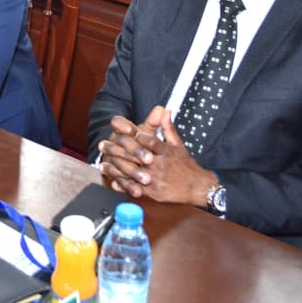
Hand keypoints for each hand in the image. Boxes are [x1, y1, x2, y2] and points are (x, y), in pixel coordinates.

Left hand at [99, 106, 217, 205]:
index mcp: (167, 152)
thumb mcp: (178, 145)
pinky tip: (113, 181)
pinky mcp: (154, 192)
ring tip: (103, 164)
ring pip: (133, 173)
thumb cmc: (187, 166)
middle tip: (104, 145)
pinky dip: (123, 185)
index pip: (149, 141)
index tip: (124, 133)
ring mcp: (157, 180)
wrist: (198, 187)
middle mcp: (161, 166)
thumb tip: (165, 110)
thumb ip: (168, 128)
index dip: (135, 137)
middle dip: (119, 151)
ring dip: (116, 168)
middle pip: (137, 157)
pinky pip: (136, 188)